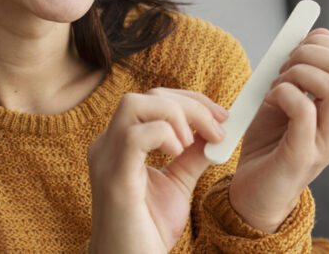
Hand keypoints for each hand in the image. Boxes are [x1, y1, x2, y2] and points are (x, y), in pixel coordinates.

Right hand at [88, 88, 228, 252]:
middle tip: (218, 127)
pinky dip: (163, 135)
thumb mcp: (177, 184)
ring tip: (192, 142)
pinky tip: (177, 153)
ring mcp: (106, 159)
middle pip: (146, 97)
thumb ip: (191, 156)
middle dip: (190, 104)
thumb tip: (214, 133)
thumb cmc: (147, 231)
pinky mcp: (114, 178)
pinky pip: (134, 136)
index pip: (153, 101)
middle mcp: (107, 146)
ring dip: (175, 115)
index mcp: (120, 145)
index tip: (222, 116)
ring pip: (134, 105)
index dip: (190, 101)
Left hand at [228, 28, 328, 231]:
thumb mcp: (283, 97)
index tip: (292, 51)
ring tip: (276, 86)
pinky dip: (283, 94)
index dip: (319, 43)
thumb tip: (320, 32)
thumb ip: (301, 69)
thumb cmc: (267, 145)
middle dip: (308, 53)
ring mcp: (328, 143)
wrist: (253, 193)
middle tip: (282, 68)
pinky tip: (269, 100)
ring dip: (297, 73)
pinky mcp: (305, 156)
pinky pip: (304, 110)